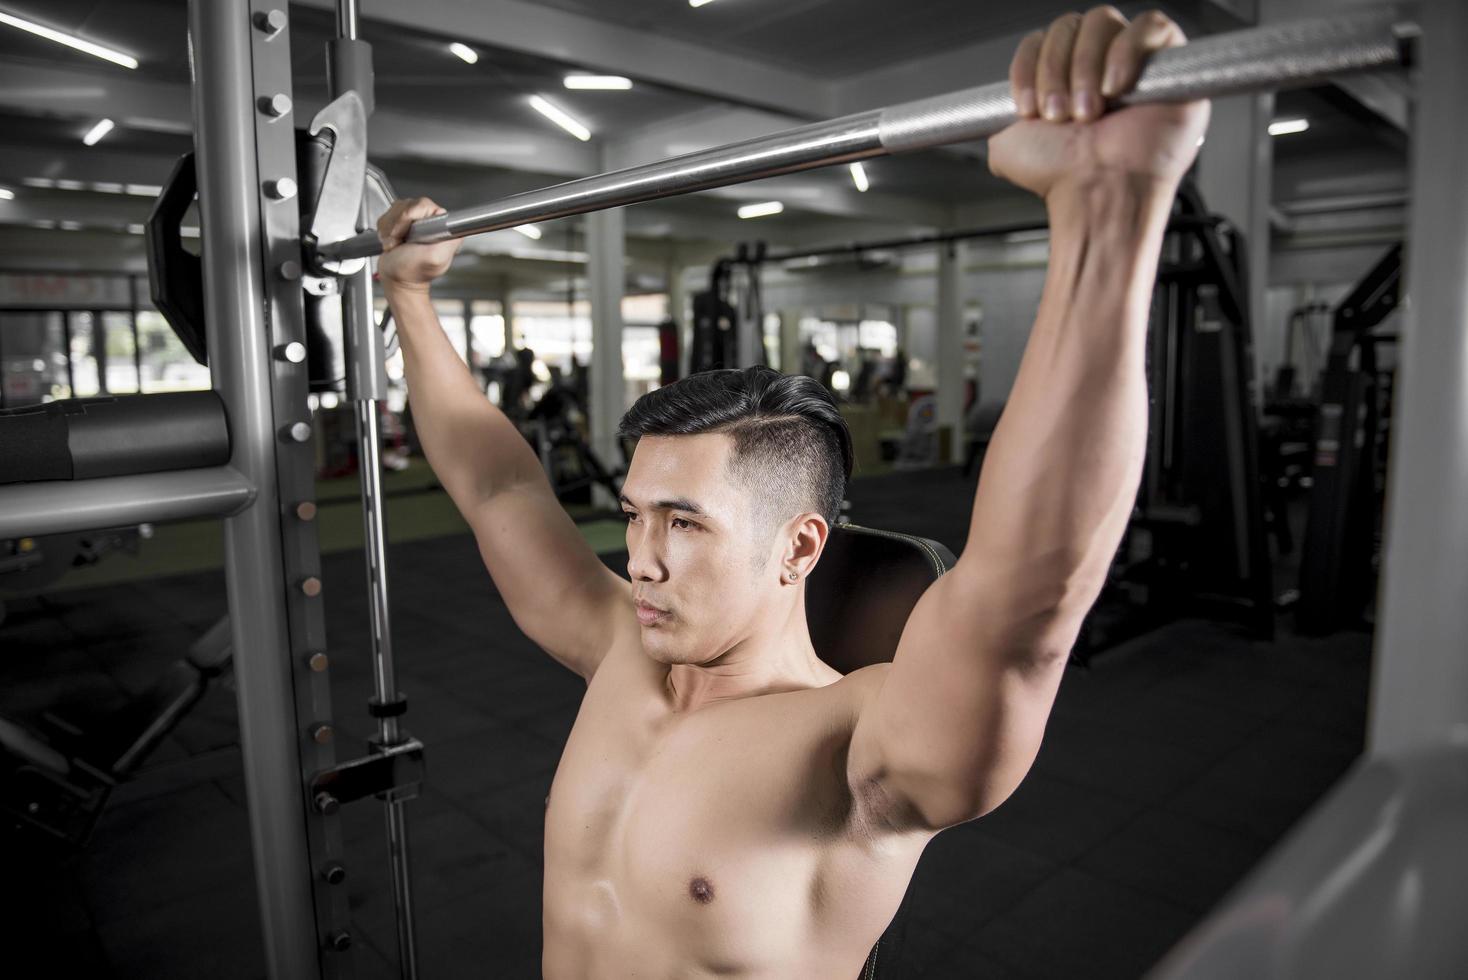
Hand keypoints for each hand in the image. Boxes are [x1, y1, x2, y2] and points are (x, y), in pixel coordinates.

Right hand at [375, 197, 462, 293]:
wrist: (397, 279)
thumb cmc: (414, 272)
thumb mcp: (435, 258)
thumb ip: (447, 241)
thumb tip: (456, 226)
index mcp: (442, 226)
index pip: (421, 205)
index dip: (409, 218)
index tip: (407, 236)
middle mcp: (431, 220)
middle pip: (406, 206)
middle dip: (397, 225)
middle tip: (399, 242)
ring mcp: (415, 219)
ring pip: (395, 210)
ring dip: (390, 229)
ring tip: (396, 244)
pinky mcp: (401, 221)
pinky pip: (387, 216)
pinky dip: (385, 230)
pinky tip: (392, 242)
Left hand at [988, 7, 1209, 201]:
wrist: (1097, 193)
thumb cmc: (1061, 176)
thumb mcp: (1008, 146)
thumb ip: (998, 117)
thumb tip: (992, 108)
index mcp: (1062, 78)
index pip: (1040, 40)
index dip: (1029, 66)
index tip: (1027, 107)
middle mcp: (1096, 65)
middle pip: (1069, 26)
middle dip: (1055, 70)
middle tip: (1059, 115)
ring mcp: (1133, 60)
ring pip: (1102, 21)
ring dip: (1085, 67)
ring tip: (1089, 112)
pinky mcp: (1171, 62)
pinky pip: (1150, 26)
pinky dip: (1126, 51)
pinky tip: (1116, 88)